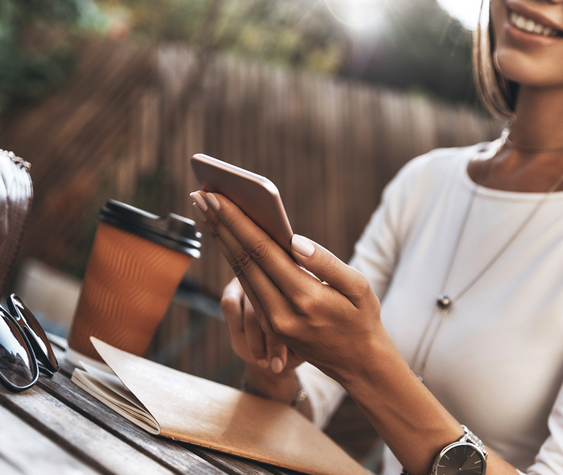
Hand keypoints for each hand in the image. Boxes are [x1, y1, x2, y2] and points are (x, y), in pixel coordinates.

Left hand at [192, 190, 384, 383]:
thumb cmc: (362, 318)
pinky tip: (225, 241)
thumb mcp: (359, 288)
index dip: (237, 222)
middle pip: (243, 261)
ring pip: (239, 274)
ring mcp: (272, 323)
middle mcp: (281, 313)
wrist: (358, 364)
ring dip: (221, 241)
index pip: (263, 252)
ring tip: (206, 213)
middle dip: (220, 226)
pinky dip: (233, 260)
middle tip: (201, 197)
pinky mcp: (269, 327)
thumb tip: (294, 240)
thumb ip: (326, 263)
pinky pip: (246, 288)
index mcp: (306, 297)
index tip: (217, 198)